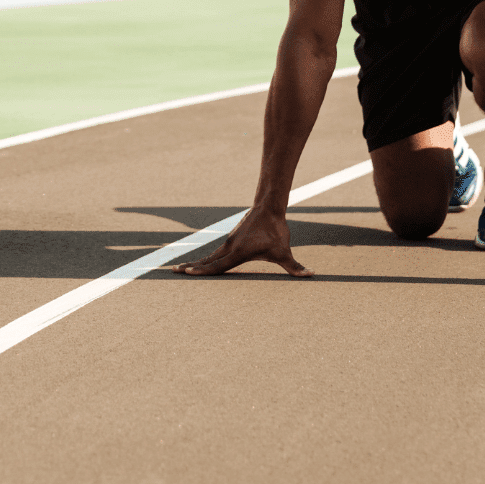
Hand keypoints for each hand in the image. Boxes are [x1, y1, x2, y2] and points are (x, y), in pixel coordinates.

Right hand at [172, 205, 313, 276]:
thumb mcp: (284, 252)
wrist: (268, 207)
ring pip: (209, 256)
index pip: (217, 266)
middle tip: (173, 272)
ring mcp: (229, 242)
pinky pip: (215, 252)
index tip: (186, 273)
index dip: (202, 271)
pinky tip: (201, 263)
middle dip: (190, 268)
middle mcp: (229, 248)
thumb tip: (311, 275)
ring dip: (195, 263)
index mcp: (238, 253)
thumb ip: (295, 267)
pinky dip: (205, 258)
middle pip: (206, 261)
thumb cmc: (276, 231)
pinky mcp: (232, 239)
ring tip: (181, 269)